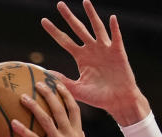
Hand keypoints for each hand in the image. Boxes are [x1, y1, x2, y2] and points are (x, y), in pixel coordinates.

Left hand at [12, 83, 87, 136]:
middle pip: (60, 109)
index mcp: (77, 135)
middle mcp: (71, 136)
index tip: (58, 83)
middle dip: (50, 94)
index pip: (74, 109)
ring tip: (22, 97)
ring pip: (47, 120)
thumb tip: (81, 133)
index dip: (66, 95)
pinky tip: (12, 124)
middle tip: (38, 83)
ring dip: (34, 107)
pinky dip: (23, 130)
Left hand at [42, 0, 149, 125]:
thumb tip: (46, 74)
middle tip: (59, 4)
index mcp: (81, 57)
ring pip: (97, 28)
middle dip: (69, 17)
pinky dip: (114, 28)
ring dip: (92, 15)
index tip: (43, 21)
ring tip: (85, 2)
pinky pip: (116, 37)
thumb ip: (63, 80)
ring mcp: (105, 49)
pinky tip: (112, 18)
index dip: (54, 31)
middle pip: (78, 29)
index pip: (65, 41)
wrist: (118, 101)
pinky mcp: (118, 52)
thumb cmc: (98, 97)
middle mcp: (92, 50)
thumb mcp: (77, 90)